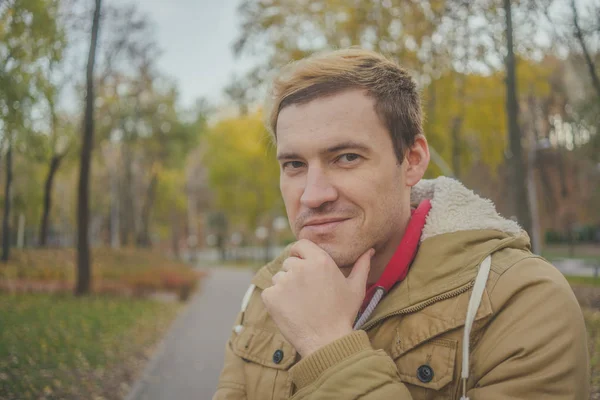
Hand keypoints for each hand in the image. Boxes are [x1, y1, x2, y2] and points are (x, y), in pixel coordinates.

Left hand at [261, 239, 373, 356]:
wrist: (326, 341)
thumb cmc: (342, 314)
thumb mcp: (356, 288)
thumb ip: (362, 266)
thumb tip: (369, 250)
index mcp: (320, 260)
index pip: (300, 244)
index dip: (300, 253)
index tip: (304, 265)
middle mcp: (300, 267)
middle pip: (289, 262)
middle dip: (295, 273)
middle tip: (306, 292)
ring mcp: (283, 281)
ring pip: (278, 277)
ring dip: (285, 287)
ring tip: (300, 304)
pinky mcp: (271, 296)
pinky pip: (269, 292)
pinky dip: (275, 300)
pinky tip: (290, 311)